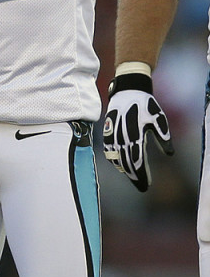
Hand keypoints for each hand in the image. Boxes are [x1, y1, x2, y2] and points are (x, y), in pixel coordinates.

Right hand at [102, 74, 173, 191]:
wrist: (128, 91)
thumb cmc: (146, 105)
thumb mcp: (159, 120)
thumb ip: (163, 138)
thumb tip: (169, 153)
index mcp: (135, 134)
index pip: (137, 160)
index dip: (141, 175)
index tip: (145, 186)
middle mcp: (122, 136)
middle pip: (126, 162)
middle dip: (133, 176)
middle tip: (140, 186)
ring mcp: (112, 133)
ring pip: (116, 157)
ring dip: (124, 168)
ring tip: (132, 176)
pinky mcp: (107, 131)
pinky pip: (108, 150)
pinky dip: (113, 159)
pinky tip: (119, 163)